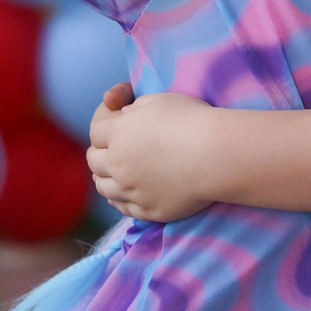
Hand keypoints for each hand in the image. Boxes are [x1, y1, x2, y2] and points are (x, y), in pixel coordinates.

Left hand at [87, 86, 222, 221]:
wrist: (216, 155)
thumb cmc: (191, 120)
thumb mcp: (159, 101)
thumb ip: (134, 108)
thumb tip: (124, 116)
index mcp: (118, 134)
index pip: (96, 133)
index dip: (103, 129)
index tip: (112, 130)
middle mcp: (119, 164)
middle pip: (94, 162)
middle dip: (99, 154)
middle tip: (109, 152)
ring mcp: (132, 190)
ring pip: (104, 188)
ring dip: (106, 179)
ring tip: (115, 175)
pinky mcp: (147, 210)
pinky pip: (124, 208)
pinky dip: (121, 200)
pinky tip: (126, 194)